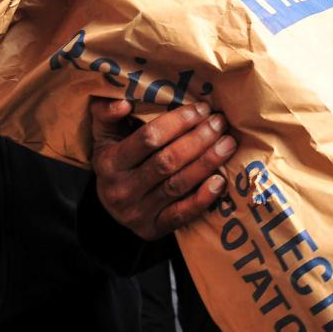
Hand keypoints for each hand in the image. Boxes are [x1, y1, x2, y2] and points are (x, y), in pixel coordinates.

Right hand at [90, 98, 236, 240]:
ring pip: (178, 184)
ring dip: (207, 162)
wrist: (109, 207)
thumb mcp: (104, 136)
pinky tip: (220, 181)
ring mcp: (137, 213)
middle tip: (219, 123)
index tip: (201, 109)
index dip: (178, 122)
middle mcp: (122, 190)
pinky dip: (203, 198)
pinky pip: (182, 214)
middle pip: (167, 161)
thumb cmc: (115, 161)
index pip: (148, 139)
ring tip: (228, 143)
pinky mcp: (153, 229)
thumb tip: (123, 102)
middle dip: (198, 139)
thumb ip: (106, 114)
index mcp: (110, 163)